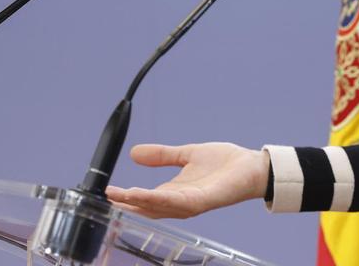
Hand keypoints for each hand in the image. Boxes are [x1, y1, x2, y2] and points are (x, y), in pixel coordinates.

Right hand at [105, 142, 268, 218]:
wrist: (252, 166)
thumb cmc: (224, 164)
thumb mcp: (186, 155)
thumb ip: (162, 155)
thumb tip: (134, 152)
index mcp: (175, 192)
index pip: (145, 199)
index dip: (126, 197)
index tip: (107, 192)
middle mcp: (181, 202)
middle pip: (148, 207)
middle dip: (127, 203)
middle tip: (106, 198)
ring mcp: (193, 203)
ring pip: (161, 206)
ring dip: (140, 202)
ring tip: (120, 196)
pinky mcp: (205, 200)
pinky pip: (180, 202)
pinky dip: (162, 199)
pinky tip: (149, 195)